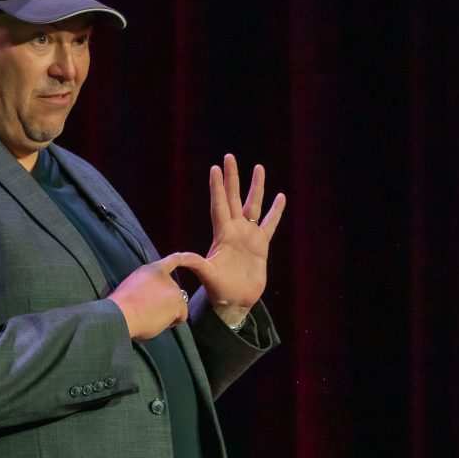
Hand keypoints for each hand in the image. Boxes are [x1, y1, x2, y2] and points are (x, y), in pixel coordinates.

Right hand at [108, 253, 196, 339]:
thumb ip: (148, 286)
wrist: (121, 314)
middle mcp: (165, 277)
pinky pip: (181, 316)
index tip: (188, 257)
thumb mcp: (133, 285)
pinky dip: (173, 322)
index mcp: (152, 270)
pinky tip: (160, 322)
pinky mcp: (178, 303)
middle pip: (173, 291)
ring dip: (168, 312)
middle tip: (149, 311)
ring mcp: (173, 289)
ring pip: (177, 305)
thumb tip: (155, 297)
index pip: (173, 260)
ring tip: (151, 317)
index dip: (185, 258)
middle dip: (165, 301)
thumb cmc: (121, 305)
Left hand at [178, 154, 285, 324]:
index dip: (217, 188)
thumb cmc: (218, 289)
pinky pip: (270, 224)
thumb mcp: (206, 274)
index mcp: (221, 234)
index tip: (214, 168)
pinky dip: (275, 211)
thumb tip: (178, 257)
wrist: (235, 301)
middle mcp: (234, 230)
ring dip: (256, 187)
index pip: (219, 205)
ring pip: (253, 205)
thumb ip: (195, 264)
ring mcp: (248, 235)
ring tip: (259, 167)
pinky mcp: (262, 245)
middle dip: (232, 178)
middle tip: (229, 157)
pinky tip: (280, 197)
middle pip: (234, 197)